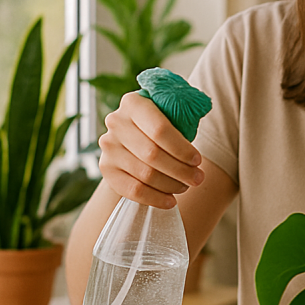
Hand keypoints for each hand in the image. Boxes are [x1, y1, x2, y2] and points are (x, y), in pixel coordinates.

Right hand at [98, 92, 204, 207]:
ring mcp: (108, 146)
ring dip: (171, 185)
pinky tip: (171, 201)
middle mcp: (116, 122)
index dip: (182, 149)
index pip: (160, 130)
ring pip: (145, 174)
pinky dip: (155, 198)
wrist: (134, 139)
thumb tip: (198, 109)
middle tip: (198, 179)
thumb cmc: (161, 126)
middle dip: (181, 170)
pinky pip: (133, 190)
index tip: (198, 161)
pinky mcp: (106, 168)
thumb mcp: (171, 113)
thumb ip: (182, 112)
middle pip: (152, 154)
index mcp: (134, 103)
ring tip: (185, 187)